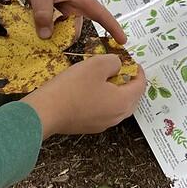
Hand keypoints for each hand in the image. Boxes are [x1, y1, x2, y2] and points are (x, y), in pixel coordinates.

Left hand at [14, 0, 125, 43]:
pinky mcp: (51, 8)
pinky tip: (39, 32)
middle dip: (69, 36)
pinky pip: (55, 23)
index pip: (100, 13)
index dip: (112, 27)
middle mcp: (73, 2)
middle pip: (78, 25)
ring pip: (65, 26)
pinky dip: (49, 29)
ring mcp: (62, 5)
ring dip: (57, 33)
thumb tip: (47, 37)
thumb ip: (44, 15)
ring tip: (43, 36)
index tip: (123, 41)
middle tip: (54, 43)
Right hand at [24, 56, 146, 139]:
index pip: (140, 85)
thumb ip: (113, 62)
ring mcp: (103, 124)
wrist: (46, 112)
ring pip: (117, 106)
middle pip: (132, 98)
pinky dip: (104, 100)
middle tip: (120, 69)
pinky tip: (91, 90)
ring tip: (105, 78)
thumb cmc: (72, 87)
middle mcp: (116, 117)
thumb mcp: (96, 65)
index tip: (131, 61)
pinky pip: (104, 111)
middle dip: (129, 82)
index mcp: (123, 102)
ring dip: (116, 91)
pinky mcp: (89, 126)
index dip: (138, 70)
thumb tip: (117, 66)